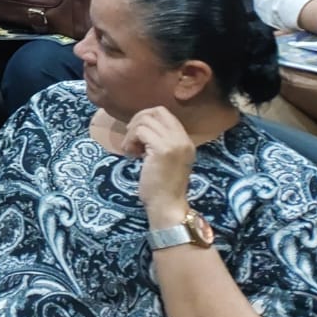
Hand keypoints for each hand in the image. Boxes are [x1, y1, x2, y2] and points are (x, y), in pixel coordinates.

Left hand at [121, 105, 196, 223]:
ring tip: (131, 149)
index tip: (138, 134)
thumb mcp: (166, 157)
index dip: (147, 118)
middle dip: (138, 120)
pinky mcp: (162, 150)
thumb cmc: (162, 185)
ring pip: (145, 120)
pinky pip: (140, 131)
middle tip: (131, 138)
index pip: (165, 113)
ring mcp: (174, 144)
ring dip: (132, 132)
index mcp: (186, 140)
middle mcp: (183, 139)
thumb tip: (140, 123)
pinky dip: (130, 139)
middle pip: (156, 111)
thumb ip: (160, 140)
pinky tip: (131, 153)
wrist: (167, 205)